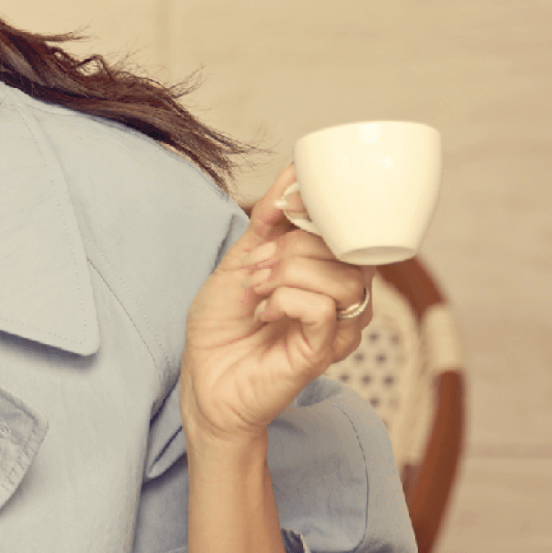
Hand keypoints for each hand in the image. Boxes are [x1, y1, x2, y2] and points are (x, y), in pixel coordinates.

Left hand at [178, 163, 372, 453]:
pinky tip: (266, 312)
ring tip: (257, 290)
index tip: (282, 209)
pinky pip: (325, 307)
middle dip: (291, 246)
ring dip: (289, 273)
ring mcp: (338, 322)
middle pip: (346, 245)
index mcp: (325, 266)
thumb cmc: (221, 327)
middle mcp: (340, 292)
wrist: (205, 381)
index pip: (346, 223)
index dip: (317, 207)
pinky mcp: (326, 349)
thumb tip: (295, 170)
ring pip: (341, 276)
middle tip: (255, 266)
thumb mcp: (240, 259)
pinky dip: (289, 300)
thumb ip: (270, 219)